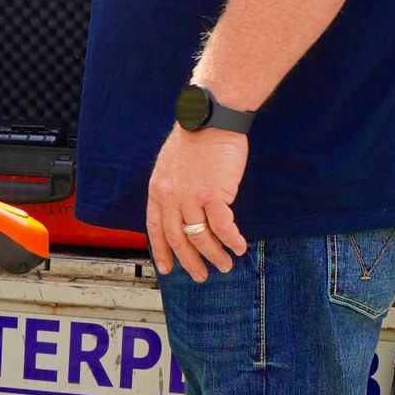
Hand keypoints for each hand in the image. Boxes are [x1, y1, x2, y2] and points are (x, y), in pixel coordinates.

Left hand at [146, 124, 248, 281]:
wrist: (211, 119)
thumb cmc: (197, 137)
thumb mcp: (171, 164)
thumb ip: (172, 189)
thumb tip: (181, 210)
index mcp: (158, 190)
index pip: (156, 229)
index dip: (162, 251)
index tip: (168, 268)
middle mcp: (171, 197)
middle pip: (178, 239)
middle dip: (190, 262)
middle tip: (200, 275)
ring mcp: (191, 197)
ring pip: (200, 237)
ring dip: (214, 255)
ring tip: (224, 265)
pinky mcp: (214, 195)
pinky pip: (222, 227)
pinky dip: (231, 240)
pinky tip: (239, 247)